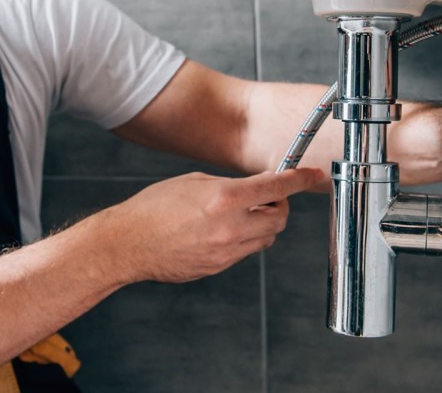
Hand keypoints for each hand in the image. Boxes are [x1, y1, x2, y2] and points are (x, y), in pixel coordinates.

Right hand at [102, 168, 324, 283]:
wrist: (127, 244)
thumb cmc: (153, 208)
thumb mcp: (194, 182)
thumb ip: (230, 186)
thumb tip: (255, 189)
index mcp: (224, 198)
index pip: (277, 188)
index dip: (300, 180)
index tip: (313, 175)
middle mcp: (230, 227)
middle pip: (279, 218)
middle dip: (278, 206)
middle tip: (266, 198)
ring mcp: (226, 252)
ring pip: (266, 239)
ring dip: (262, 225)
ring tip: (237, 215)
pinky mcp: (219, 267)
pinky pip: (245, 252)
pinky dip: (243, 240)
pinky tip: (220, 231)